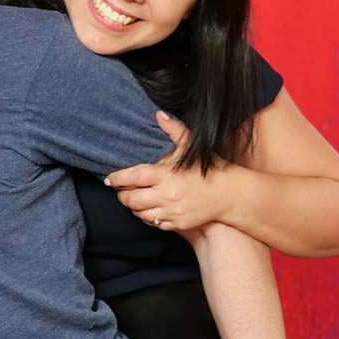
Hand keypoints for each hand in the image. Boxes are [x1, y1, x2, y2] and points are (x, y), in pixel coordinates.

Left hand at [105, 111, 227, 230]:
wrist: (230, 194)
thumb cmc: (208, 167)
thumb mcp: (190, 146)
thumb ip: (173, 130)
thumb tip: (159, 114)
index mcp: (166, 174)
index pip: (133, 177)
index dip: (117, 179)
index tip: (109, 179)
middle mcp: (167, 194)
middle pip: (132, 199)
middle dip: (122, 195)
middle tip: (121, 190)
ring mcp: (172, 211)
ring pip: (140, 214)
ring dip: (133, 207)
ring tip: (134, 199)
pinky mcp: (177, 223)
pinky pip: (154, 223)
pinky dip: (148, 217)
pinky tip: (149, 209)